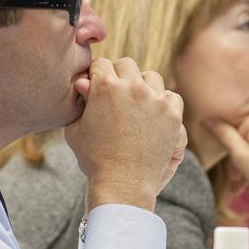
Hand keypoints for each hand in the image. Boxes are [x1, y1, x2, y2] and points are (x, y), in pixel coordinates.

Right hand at [65, 57, 185, 211]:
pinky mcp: (172, 114)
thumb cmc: (94, 159)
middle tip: (116, 93)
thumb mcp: (76, 129)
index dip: (97, 75)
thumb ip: (81, 102)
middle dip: (119, 75)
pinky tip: (155, 113)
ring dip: (143, 86)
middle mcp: (132, 87)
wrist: (122, 184)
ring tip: (137, 103)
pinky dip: (164, 102)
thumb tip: (84, 82)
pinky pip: (172, 96)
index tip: (97, 85)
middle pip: (126, 65)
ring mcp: (155, 100)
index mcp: (105, 86)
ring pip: (151, 77)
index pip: (101, 64)